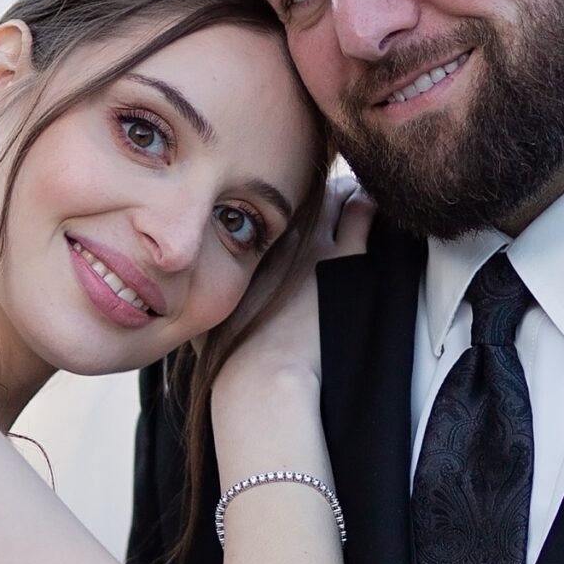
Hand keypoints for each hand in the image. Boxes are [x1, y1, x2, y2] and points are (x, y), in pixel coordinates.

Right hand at [216, 176, 374, 402]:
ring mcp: (315, 243)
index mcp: (250, 245)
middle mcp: (281, 235)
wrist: (262, 373)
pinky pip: (363, 212)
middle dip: (320, 190)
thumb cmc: (233, 355)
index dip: (287, 203)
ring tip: (356, 196)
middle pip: (305, 192)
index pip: (273, 204)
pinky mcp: (346, 260)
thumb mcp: (208, 319)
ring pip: (338, 193)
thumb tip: (188, 299)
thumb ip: (205, 299)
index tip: (295, 208)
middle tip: (333, 195)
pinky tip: (375, 208)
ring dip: (348, 193)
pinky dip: (369, 206)